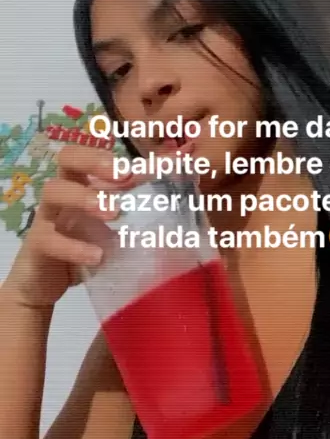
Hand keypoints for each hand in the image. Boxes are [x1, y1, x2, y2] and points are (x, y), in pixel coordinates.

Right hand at [3, 146, 134, 309]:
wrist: (47, 284)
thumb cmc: (84, 247)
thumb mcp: (114, 227)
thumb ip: (138, 208)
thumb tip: (182, 190)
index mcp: (82, 184)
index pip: (94, 155)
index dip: (116, 154)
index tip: (144, 165)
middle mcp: (63, 193)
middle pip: (67, 158)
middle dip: (94, 160)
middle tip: (124, 174)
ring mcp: (47, 217)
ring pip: (53, 191)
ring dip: (85, 197)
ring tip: (113, 212)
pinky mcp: (38, 246)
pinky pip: (48, 239)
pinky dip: (74, 246)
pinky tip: (97, 256)